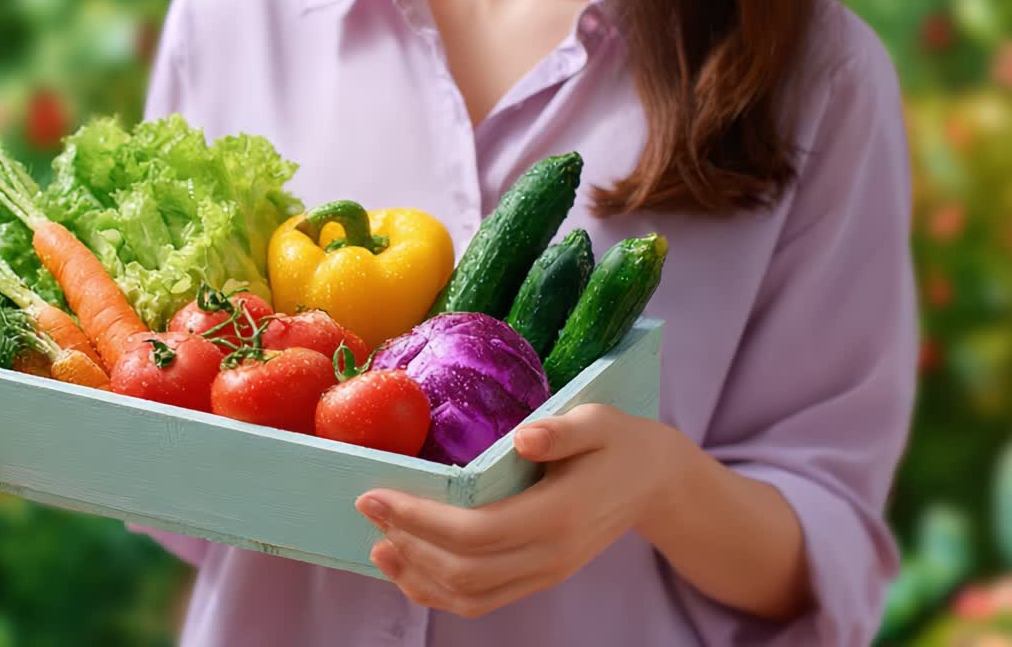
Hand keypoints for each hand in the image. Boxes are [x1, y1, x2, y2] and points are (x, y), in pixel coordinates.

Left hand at [355, 403, 688, 617]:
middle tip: (368, 507)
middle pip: (463, 570)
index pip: (475, 533)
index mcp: (560, 516)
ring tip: (379, 543)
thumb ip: (563, 430)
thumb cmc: (622, 443)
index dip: (419, 520)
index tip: (377, 495)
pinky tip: (410, 568)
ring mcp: (545, 573)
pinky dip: (438, 592)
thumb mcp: (599, 421)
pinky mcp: (539, 577)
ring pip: (469, 596)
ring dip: (417, 575)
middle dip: (407, 542)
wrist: (656, 484)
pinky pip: (481, 601)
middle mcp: (551, 556)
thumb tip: (523, 438)